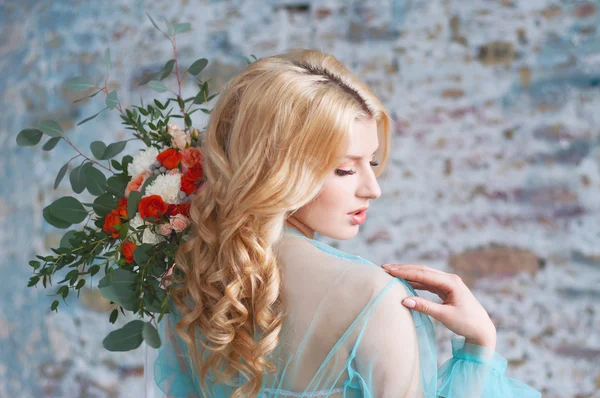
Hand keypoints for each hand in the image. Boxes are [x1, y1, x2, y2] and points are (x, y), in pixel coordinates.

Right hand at [381, 263, 496, 347]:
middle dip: (403, 269)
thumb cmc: (467, 323)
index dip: (405, 272)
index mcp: (451, 282)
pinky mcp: (445, 289)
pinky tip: (404, 282)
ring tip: (391, 273)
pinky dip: (414, 281)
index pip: (423, 274)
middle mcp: (449, 279)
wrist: (482, 330)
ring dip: (408, 274)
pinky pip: (427, 282)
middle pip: (422, 270)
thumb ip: (424, 307)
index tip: (389, 271)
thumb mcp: (445, 316)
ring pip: (424, 275)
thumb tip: (404, 300)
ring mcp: (447, 283)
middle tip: (385, 268)